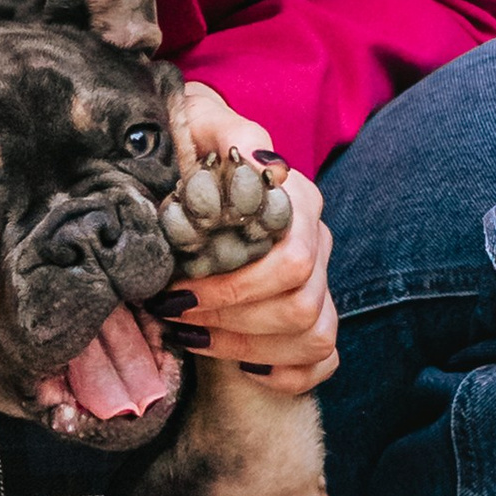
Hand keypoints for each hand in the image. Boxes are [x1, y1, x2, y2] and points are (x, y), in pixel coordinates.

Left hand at [162, 81, 337, 395]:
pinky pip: (322, 361)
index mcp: (298, 204)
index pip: (294, 263)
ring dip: (248, 347)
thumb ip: (232, 133)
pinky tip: (241, 365)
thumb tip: (259, 162)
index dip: (235, 288)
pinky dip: (285, 373)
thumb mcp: (201, 122)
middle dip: (232, 320)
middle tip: (174, 315)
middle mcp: (317, 243)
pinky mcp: (311, 315)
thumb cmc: (191, 142)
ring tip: (192, 337)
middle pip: (302, 307)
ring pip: (314, 337)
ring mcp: (320, 282)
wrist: (191, 154)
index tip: (175, 292)